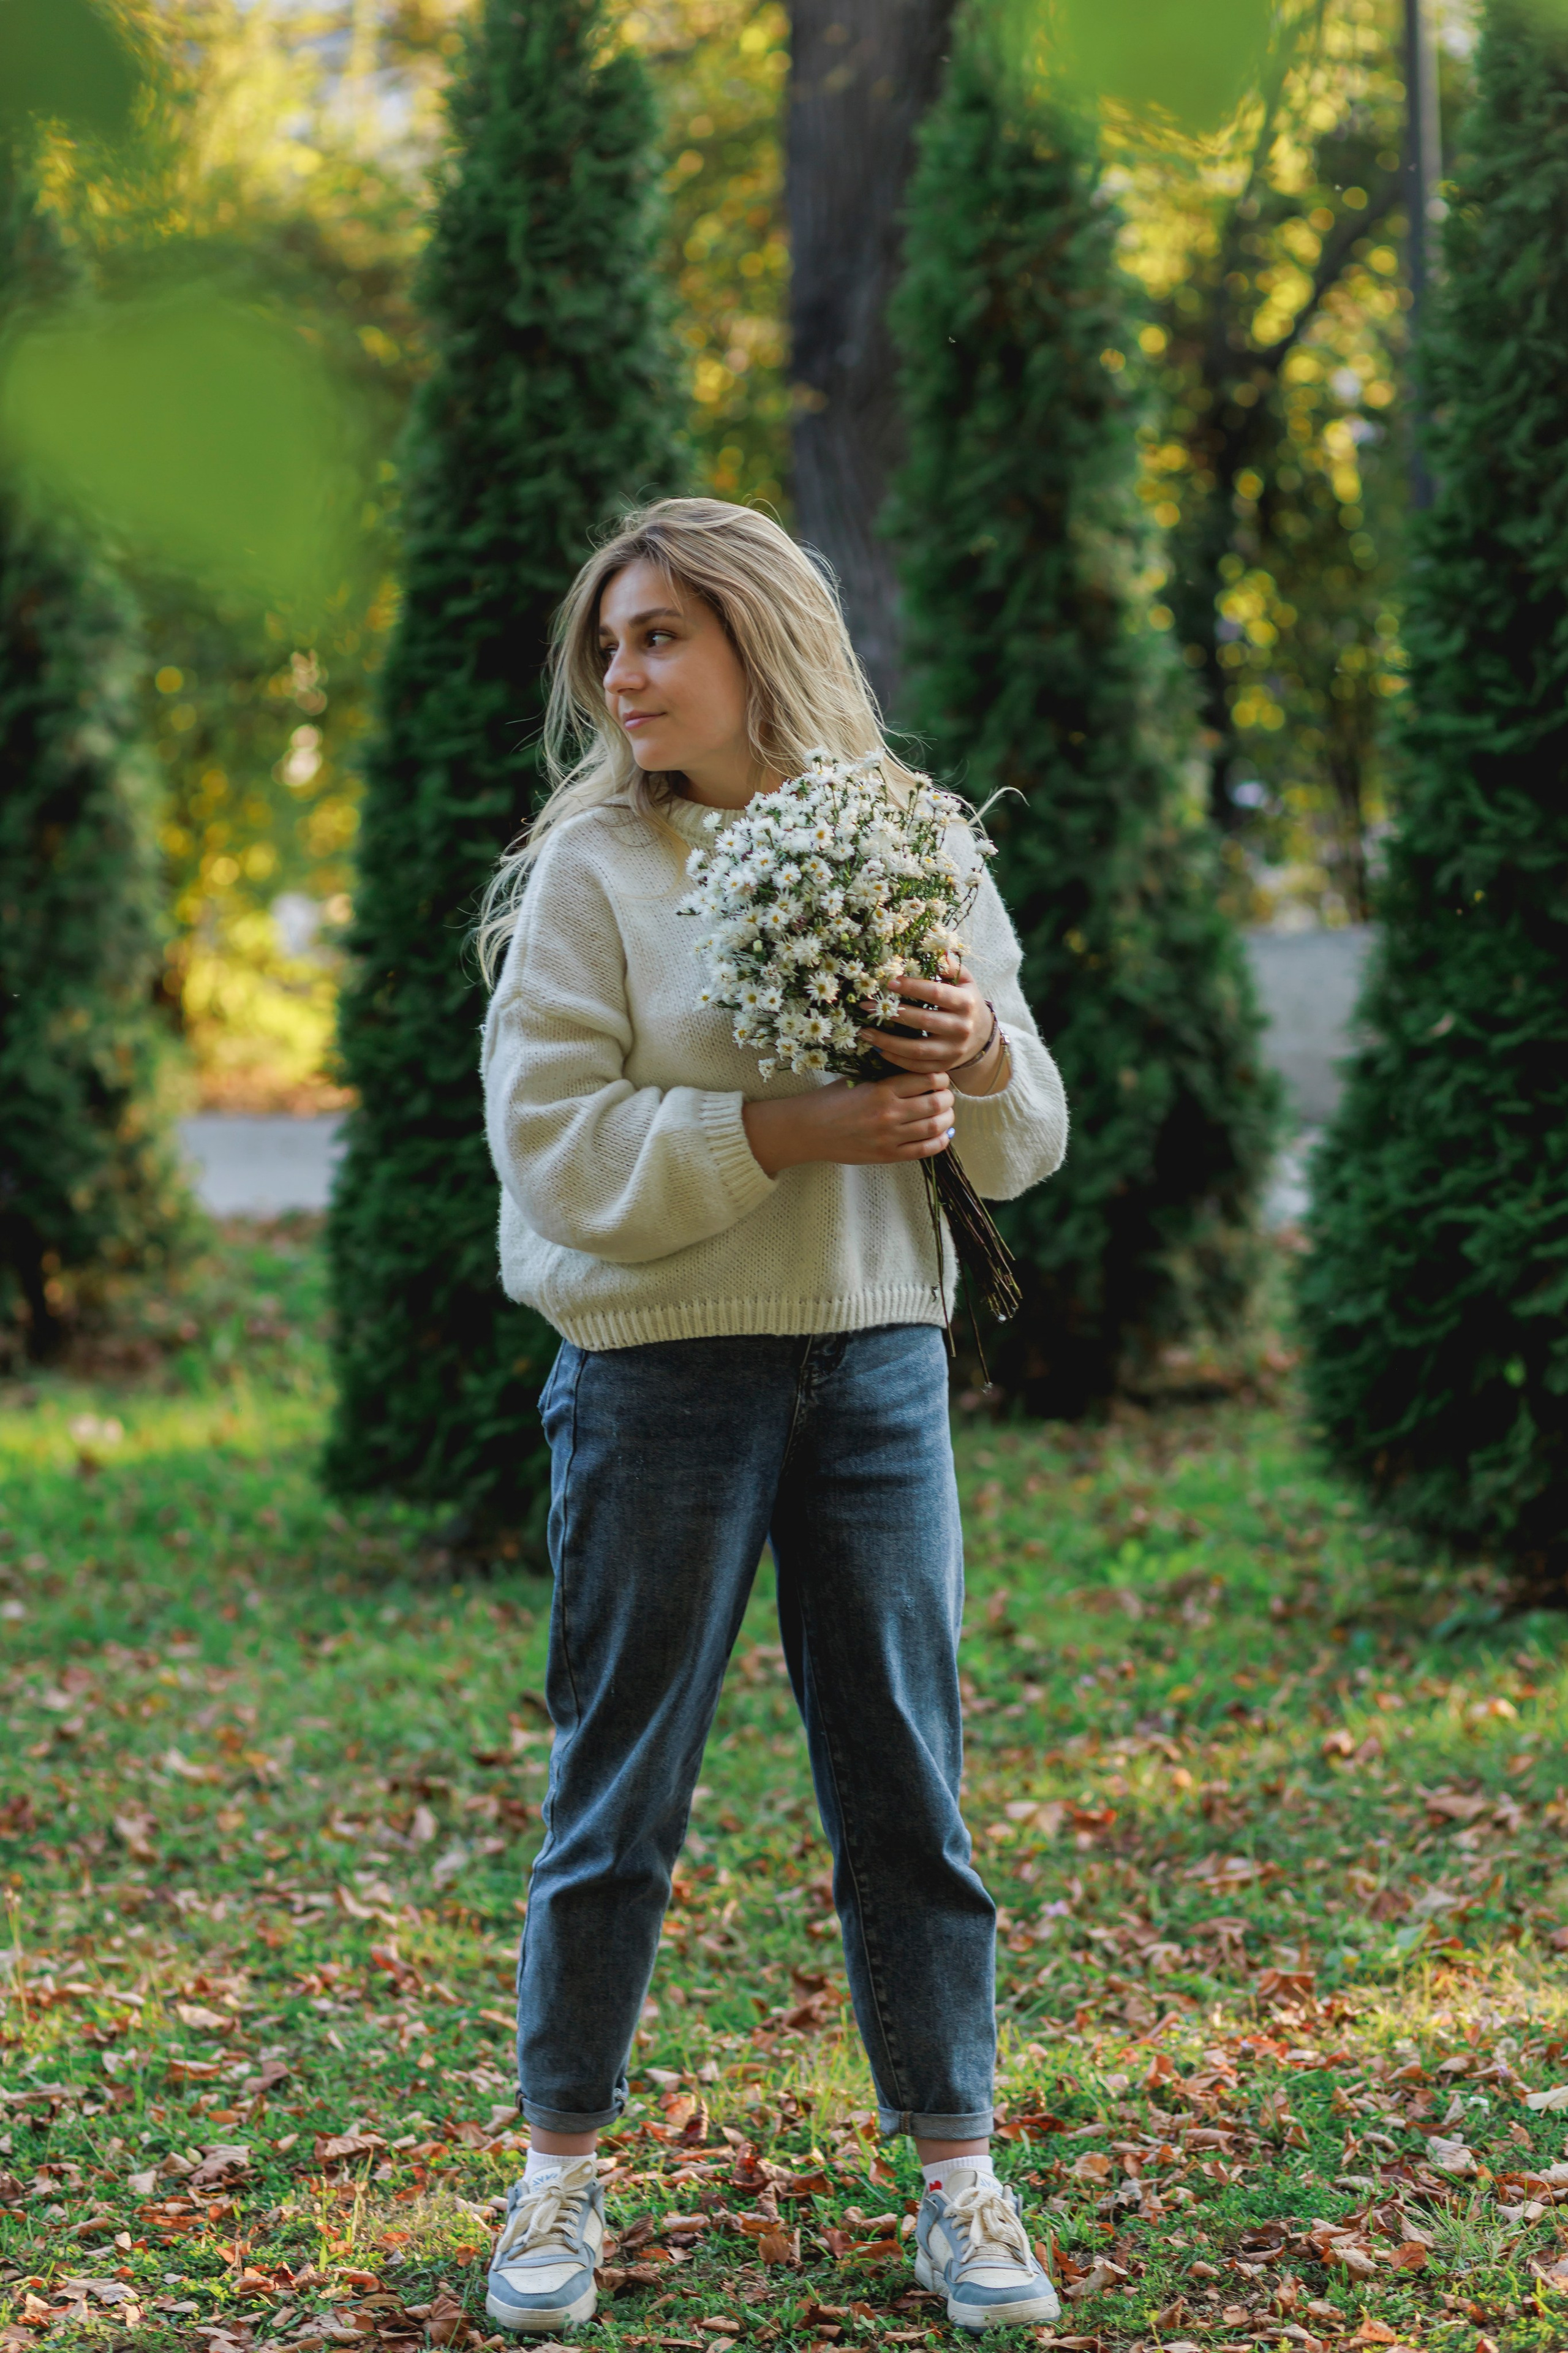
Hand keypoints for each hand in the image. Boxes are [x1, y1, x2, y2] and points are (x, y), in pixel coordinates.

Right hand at [743, 1070, 954, 1176]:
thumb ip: (887, 1074)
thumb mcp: (859, 1078)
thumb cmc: (832, 1100)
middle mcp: (890, 1113)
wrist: (809, 1130)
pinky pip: (925, 1150)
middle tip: (945, 1095)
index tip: (938, 1078)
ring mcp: (890, 1137)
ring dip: (947, 1118)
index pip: (929, 1078)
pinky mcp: (888, 1156)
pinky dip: (940, 1142)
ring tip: (945, 1114)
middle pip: (938, 1102)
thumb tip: (917, 1066)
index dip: (940, 1077)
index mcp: (883, 1089)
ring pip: (935, 1126)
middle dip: (947, 1097)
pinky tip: (941, 1135)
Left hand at [860, 959, 988, 1075]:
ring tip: (864, 1032)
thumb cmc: (965, 1003)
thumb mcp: (965, 982)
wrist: (980, 1037)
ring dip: (888, 1041)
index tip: (889, 982)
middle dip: (893, 1013)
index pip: (936, 993)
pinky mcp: (943, 1067)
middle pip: (923, 1021)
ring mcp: (952, 1051)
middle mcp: (961, 1028)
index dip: (912, 987)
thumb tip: (938, 950)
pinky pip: (916, 1066)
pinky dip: (895, 1059)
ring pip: (916, 1049)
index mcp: (965, 1003)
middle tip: (867, 1006)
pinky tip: (877, 1048)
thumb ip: (950, 967)